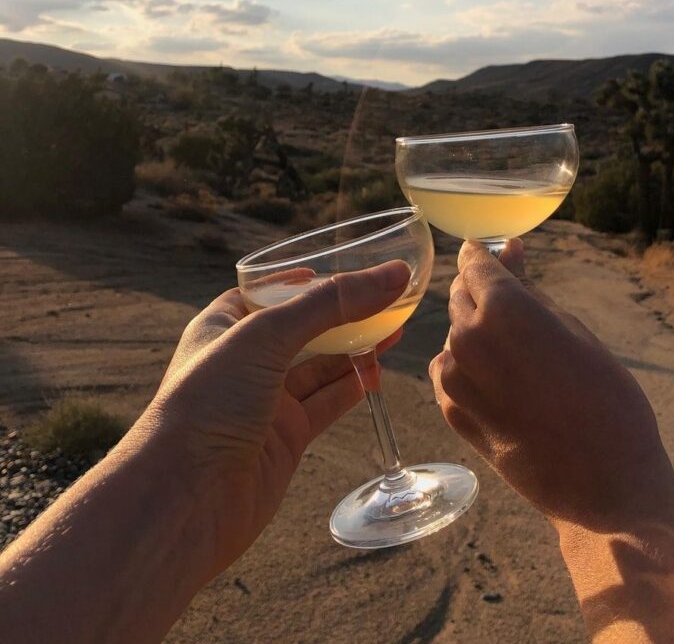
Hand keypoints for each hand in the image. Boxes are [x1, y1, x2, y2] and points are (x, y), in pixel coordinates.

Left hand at [126, 259, 409, 579]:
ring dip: (356, 349)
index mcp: (223, 326)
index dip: (305, 280)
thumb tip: (394, 273)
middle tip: (390, 297)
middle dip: (343, 314)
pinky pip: (326, 403)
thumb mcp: (268, 335)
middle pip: (303, 328)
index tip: (344, 264)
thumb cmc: (208, 404)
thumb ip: (333, 303)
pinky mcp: (284, 439)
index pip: (270, 291)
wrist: (185, 500)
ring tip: (397, 329)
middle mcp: (242, 361)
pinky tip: (377, 371)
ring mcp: (264, 402)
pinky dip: (353, 386)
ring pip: (319, 366)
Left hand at [429, 240, 673, 529]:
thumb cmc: (606, 401)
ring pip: (454, 336)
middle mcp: (467, 338)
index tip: (489, 254)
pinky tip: (503, 384)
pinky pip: (448, 372)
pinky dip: (467, 369)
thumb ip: (529, 289)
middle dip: (482, 295)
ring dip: (476, 335)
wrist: (604, 483)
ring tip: (519, 358)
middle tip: (516, 310)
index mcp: (502, 308)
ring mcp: (454, 379)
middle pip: (461, 297)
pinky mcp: (451, 413)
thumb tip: (509, 251)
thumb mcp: (573, 330)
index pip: (475, 264)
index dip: (483, 257)